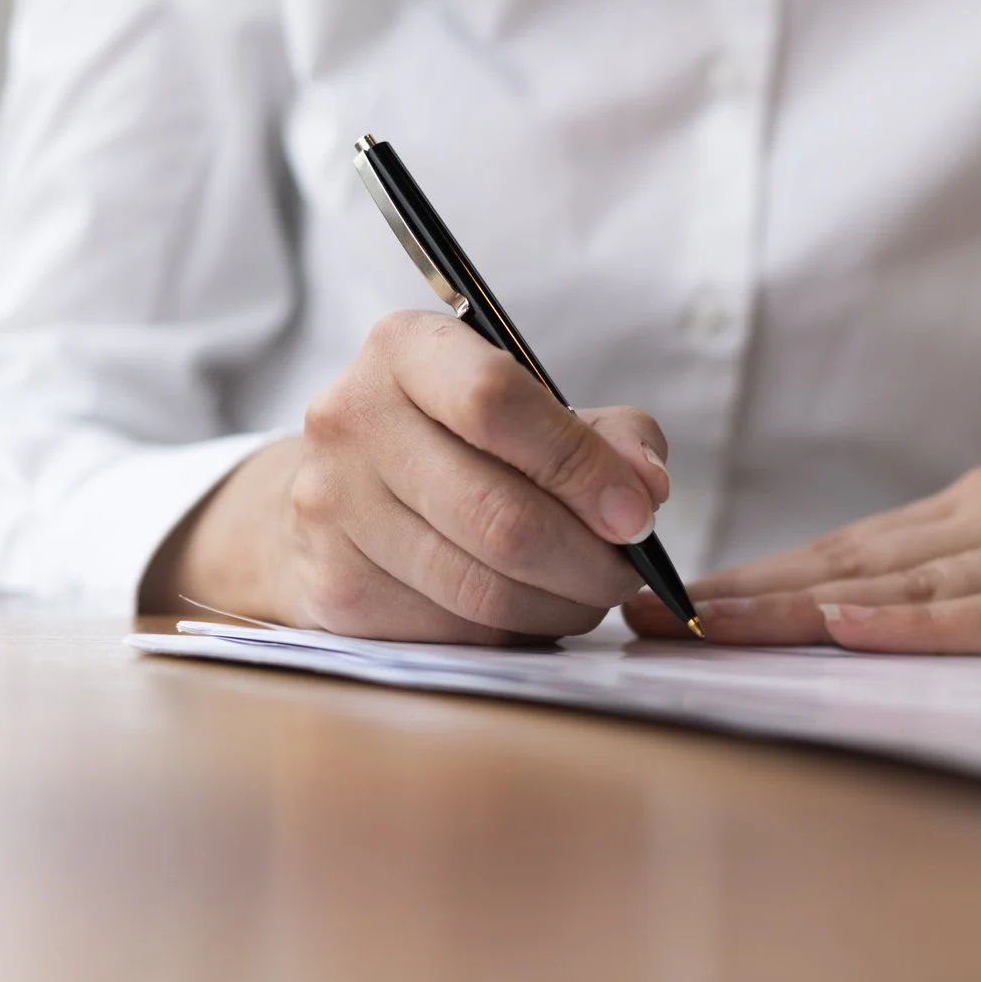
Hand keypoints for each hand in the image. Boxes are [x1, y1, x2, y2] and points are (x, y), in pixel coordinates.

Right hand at [144, 311, 670, 642]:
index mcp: (406, 350)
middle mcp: (352, 421)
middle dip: (589, 560)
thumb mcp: (536, 407)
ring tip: (589, 592)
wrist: (338, 491)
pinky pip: (453, 630)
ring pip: (483, 589)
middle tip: (629, 573)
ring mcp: (332, 508)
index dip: (581, 467)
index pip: (496, 402)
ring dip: (561, 603)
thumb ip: (610, 435)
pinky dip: (514, 630)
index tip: (638, 514)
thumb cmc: (460, 441)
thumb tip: (648, 489)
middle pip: (499, 516)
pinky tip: (531, 609)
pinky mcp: (335, 587)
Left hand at [626, 458, 980, 658]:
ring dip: (789, 608)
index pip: (848, 549)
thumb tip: (881, 630)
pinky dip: (917, 624)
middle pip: (849, 560)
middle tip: (622, 620)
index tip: (651, 606)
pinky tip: (845, 631)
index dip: (746, 579)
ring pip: (906, 583)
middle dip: (732, 594)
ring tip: (691, 632)